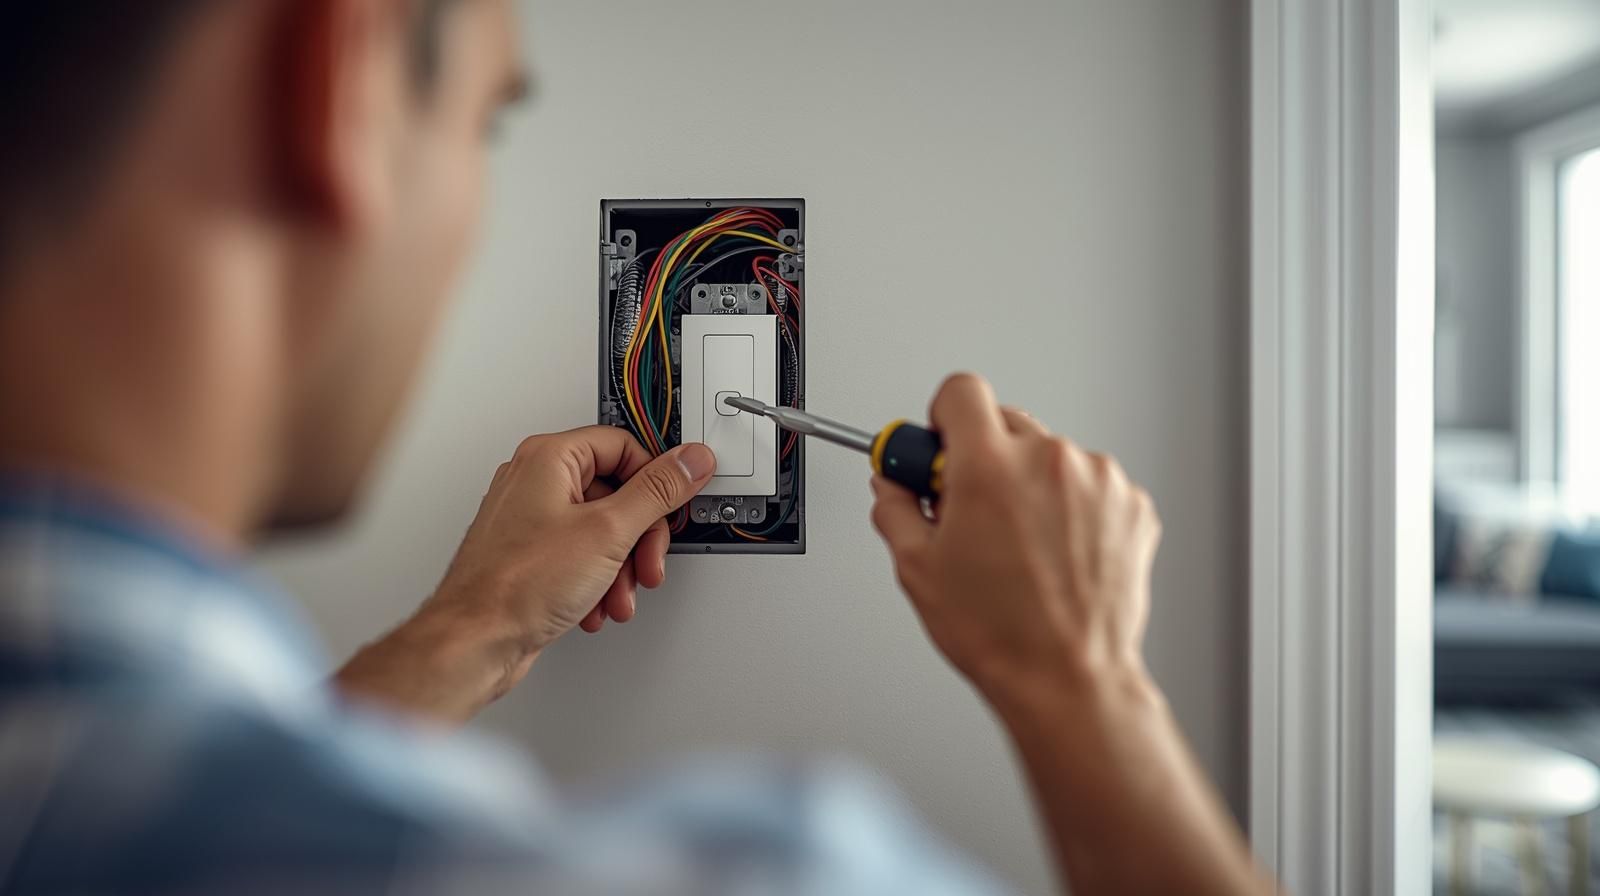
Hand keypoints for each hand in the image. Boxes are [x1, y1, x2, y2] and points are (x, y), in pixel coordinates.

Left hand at [336, 427, 714, 721]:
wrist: (475, 641)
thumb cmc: (517, 585)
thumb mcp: (609, 531)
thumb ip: (657, 492)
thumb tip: (690, 461)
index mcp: (549, 458)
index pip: (623, 447)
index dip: (654, 479)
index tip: (672, 504)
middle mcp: (535, 481)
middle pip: (615, 493)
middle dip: (638, 537)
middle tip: (646, 562)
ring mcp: (530, 519)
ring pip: (600, 530)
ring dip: (620, 567)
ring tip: (619, 593)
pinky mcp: (530, 554)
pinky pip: (579, 555)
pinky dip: (596, 580)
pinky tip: (595, 604)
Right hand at [869, 373, 1161, 705]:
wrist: (1069, 677)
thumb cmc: (1001, 633)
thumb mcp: (918, 569)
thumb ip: (896, 507)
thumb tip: (892, 485)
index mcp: (989, 467)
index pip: (960, 391)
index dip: (942, 418)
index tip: (940, 445)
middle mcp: (1049, 460)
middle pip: (1005, 421)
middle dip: (983, 457)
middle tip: (972, 509)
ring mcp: (1098, 480)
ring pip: (1050, 455)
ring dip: (1032, 484)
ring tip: (1022, 545)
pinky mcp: (1132, 503)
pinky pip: (1090, 484)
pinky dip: (1073, 507)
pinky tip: (1057, 553)